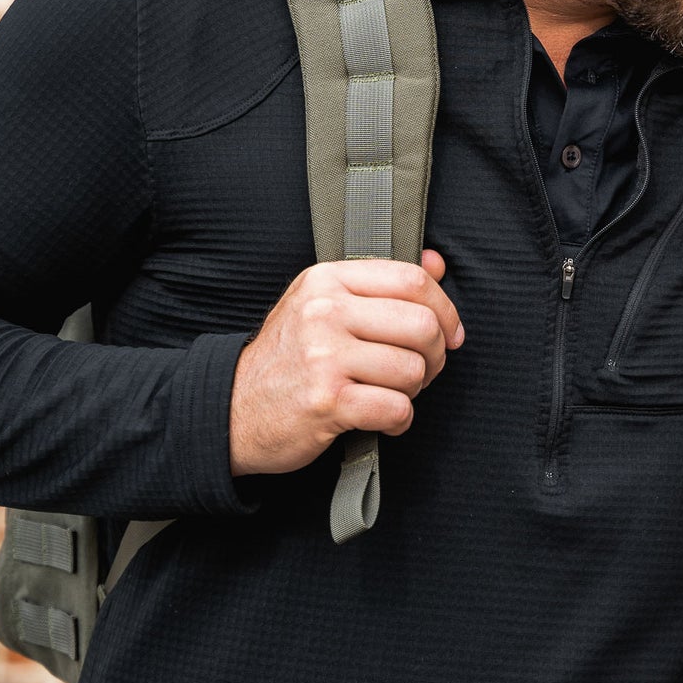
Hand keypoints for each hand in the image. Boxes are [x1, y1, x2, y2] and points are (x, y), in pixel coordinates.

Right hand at [229, 249, 463, 476]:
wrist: (232, 408)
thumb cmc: (287, 357)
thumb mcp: (321, 304)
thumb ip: (379, 283)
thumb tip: (437, 263)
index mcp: (327, 281)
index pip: (411, 279)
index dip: (444, 308)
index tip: (450, 332)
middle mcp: (325, 312)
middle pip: (421, 324)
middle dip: (436, 354)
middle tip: (424, 370)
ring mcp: (324, 357)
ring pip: (412, 369)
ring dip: (414, 390)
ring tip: (392, 392)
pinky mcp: (326, 401)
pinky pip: (395, 408)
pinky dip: (399, 420)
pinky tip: (383, 418)